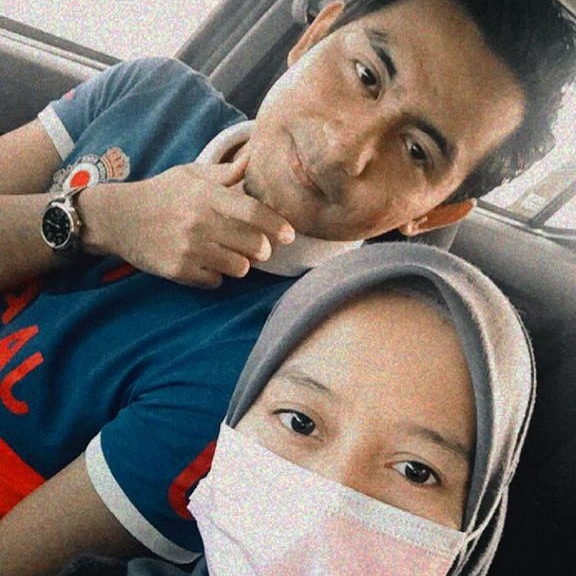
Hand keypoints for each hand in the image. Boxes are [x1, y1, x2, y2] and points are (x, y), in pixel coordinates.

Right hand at [82, 156, 294, 287]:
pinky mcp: (178, 271)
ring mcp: (188, 249)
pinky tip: (206, 263)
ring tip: (230, 253)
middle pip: (252, 244)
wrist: (118, 218)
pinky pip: (215, 281)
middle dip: (263, 249)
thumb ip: (225, 173)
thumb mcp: (190, 175)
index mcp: (206, 196)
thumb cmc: (161, 193)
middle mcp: (199, 223)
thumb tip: (254, 158)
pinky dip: (216, 275)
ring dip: (241, 263)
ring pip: (238, 267)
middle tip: (260, 247)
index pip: (252, 212)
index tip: (290, 234)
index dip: (276, 225)